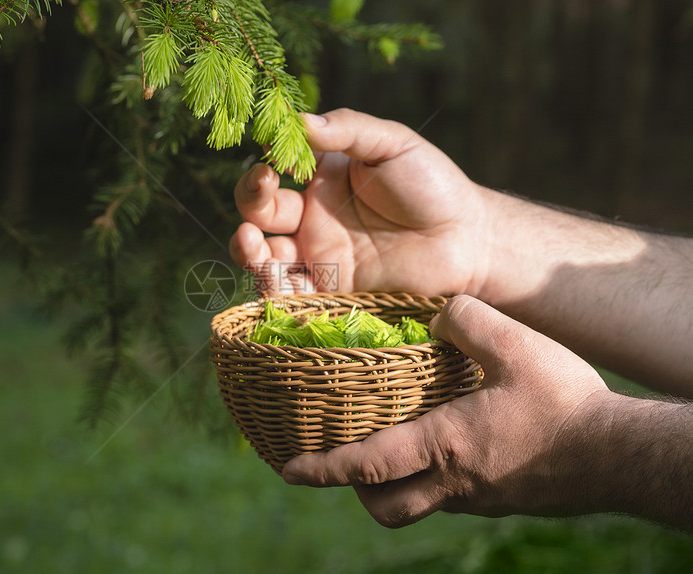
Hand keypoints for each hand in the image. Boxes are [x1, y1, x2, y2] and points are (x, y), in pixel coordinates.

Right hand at [230, 108, 491, 294]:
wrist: (469, 241)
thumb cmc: (433, 186)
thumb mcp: (392, 144)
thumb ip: (347, 128)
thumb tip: (298, 120)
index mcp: (322, 180)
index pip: (275, 172)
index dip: (263, 167)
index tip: (272, 162)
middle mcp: (313, 219)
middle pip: (260, 214)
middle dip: (250, 204)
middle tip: (263, 191)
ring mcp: (320, 257)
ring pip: (266, 257)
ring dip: (248, 251)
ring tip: (250, 242)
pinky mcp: (331, 292)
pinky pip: (291, 293)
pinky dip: (271, 288)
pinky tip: (272, 276)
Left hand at [280, 295, 617, 526]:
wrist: (619, 456)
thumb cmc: (565, 403)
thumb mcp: (514, 346)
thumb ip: (465, 322)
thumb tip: (437, 318)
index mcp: (445, 447)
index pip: (367, 466)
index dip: (323, 469)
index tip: (289, 470)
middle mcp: (455, 484)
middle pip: (386, 508)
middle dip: (355, 492)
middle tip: (343, 463)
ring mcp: (480, 499)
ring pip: (421, 504)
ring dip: (396, 484)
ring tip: (393, 447)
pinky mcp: (503, 499)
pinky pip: (454, 497)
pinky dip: (435, 477)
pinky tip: (449, 441)